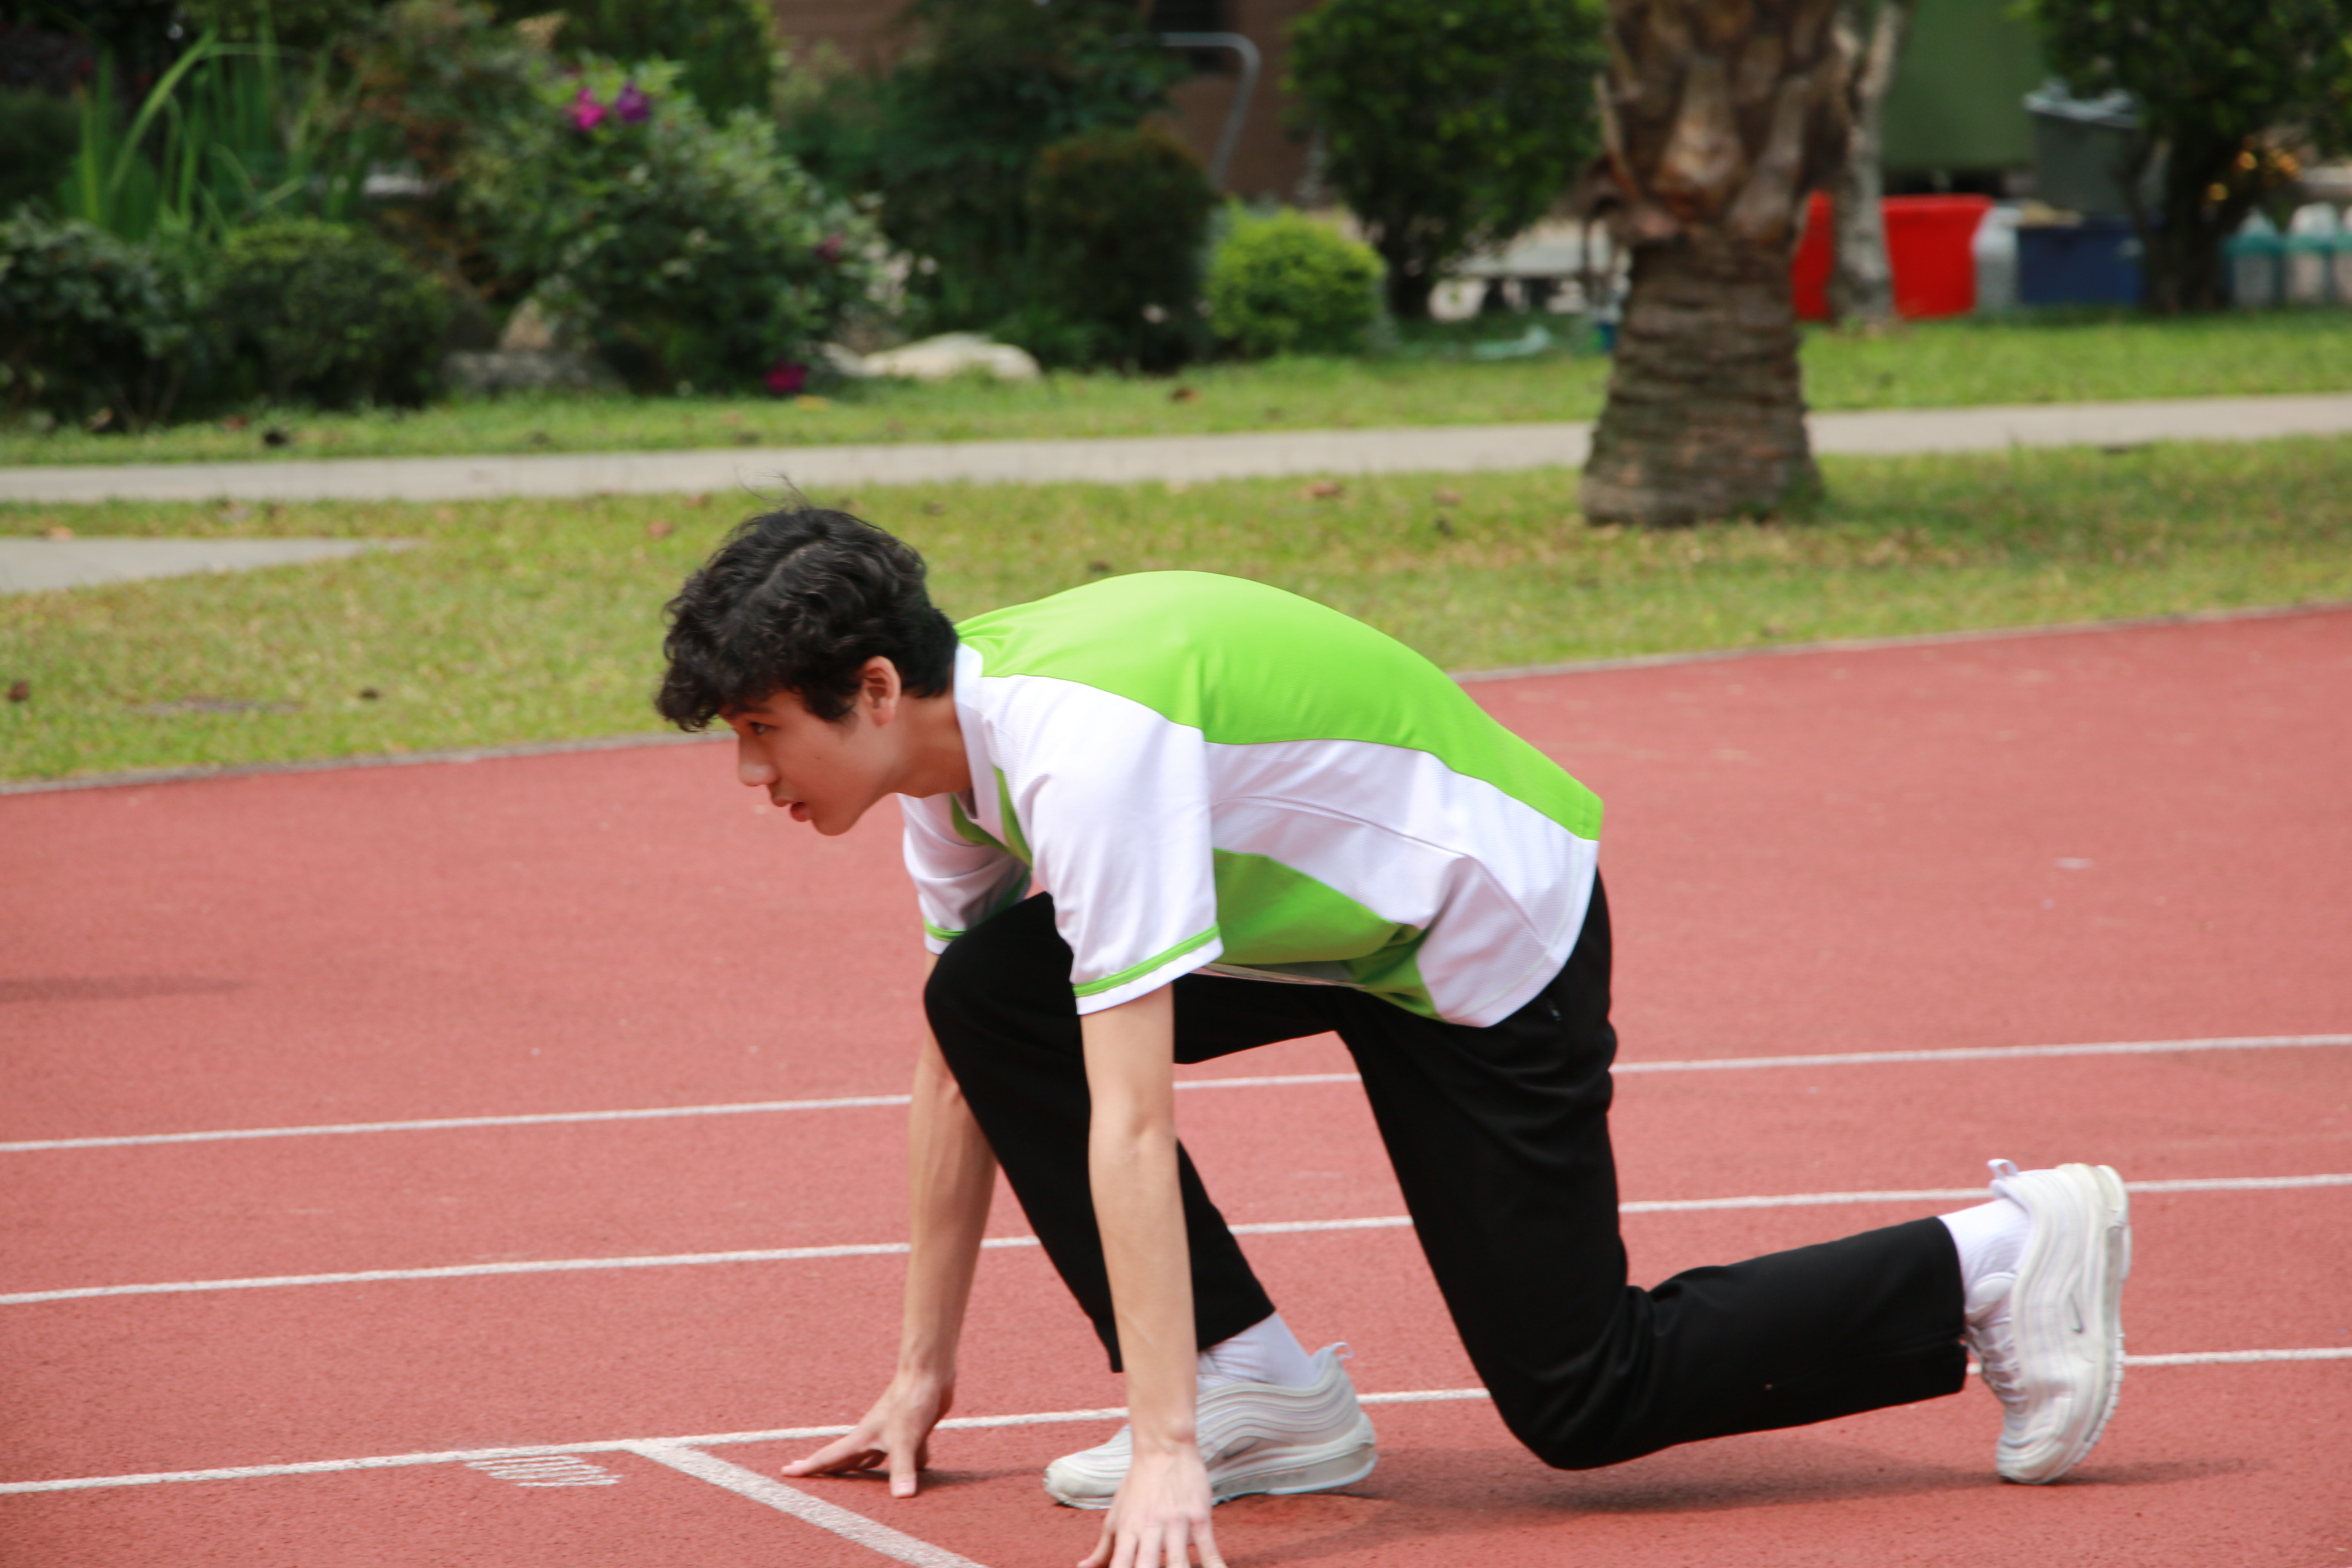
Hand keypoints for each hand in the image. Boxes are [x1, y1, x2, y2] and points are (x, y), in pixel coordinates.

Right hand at [781, 1370, 953, 1497]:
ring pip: (873, 1456)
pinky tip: (917, 1470)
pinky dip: (906, 1462)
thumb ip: (902, 1468)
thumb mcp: (905, 1439)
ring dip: (864, 1467)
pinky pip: (904, 1451)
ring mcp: (891, 1431)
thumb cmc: (911, 1401)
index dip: (808, 1467)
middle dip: (828, 1469)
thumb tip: (902, 1498)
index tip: (785, 1471)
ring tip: (854, 1477)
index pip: (829, 1456)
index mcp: (863, 1438)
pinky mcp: (911, 1429)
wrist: (928, 1372)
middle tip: (808, 1475)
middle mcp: (873, 1435)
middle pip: (846, 1458)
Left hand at [1079, 1441, 1225, 1567]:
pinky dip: (1213, 1565)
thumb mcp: (1115, 1515)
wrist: (1164, 1448)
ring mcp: (1176, 1523)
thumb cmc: (1137, 1485)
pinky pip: (1208, 1548)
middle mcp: (1150, 1528)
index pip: (1120, 1565)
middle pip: (1146, 1567)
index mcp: (1128, 1530)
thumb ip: (1102, 1547)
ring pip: (1178, 1563)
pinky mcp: (1199, 1516)